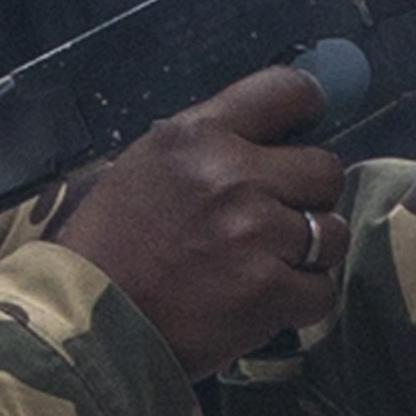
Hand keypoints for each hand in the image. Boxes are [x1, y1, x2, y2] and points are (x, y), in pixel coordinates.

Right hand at [36, 65, 351, 375]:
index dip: (306, 111)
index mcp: (197, 136)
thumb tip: (276, 142)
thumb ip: (212, 148)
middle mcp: (232, 176)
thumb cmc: (111, 248)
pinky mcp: (267, 290)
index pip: (287, 91)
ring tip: (266, 264)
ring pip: (331, 232)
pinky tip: (263, 301)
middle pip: (325, 169)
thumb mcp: (146, 167)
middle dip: (307, 196)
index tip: (301, 133)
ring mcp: (254, 234)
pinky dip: (301, 300)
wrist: (85, 323)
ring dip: (309, 252)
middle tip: (273, 220)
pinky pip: (322, 289)